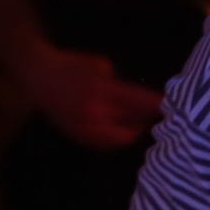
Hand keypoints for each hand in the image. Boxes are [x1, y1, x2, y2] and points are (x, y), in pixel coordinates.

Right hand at [21, 47, 164, 150]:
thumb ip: (118, 83)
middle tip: (162, 115)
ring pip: (121, 139)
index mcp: (100, 90)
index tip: (170, 105)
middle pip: (132, 123)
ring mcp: (85, 128)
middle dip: (148, 119)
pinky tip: (125, 130)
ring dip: (135, 132)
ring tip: (144, 123)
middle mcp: (94, 112)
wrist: (38, 77)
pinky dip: (118, 138)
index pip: (137, 101)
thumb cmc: (71, 65)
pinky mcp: (78, 136)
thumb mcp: (99, 65)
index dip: (155, 105)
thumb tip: (139, 98)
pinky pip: (105, 144)